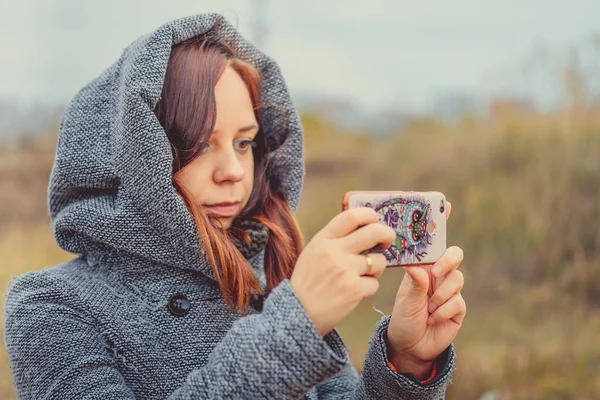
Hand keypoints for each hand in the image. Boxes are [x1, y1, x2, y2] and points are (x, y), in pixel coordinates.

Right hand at [291, 208, 395, 335]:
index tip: (375, 220)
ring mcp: (345, 270)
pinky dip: (368, 288)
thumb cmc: (307, 282)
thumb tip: (362, 228)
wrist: (298, 313)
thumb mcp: (313, 252)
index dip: (369, 215)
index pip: (352, 216)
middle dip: (387, 234)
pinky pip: (374, 284)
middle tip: (387, 240)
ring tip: (362, 275)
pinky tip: (354, 292)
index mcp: (323, 239)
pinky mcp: (354, 290)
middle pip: (374, 232)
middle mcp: (335, 251)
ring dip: (376, 267)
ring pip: (379, 260)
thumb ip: (333, 239)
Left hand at [386, 202, 466, 377]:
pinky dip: (443, 311)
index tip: (445, 204)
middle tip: (435, 271)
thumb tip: (419, 268)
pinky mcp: (458, 308)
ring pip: (457, 279)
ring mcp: (450, 291)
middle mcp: (438, 275)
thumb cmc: (402, 318)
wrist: (410, 347)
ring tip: (427, 308)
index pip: (433, 243)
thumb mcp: (403, 301)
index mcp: (422, 267)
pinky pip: (457, 302)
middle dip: (448, 260)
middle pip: (454, 255)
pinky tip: (432, 319)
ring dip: (441, 294)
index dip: (441, 223)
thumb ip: (414, 285)